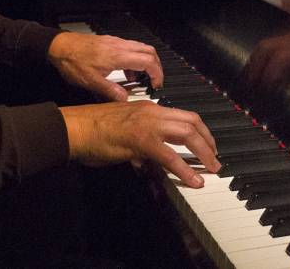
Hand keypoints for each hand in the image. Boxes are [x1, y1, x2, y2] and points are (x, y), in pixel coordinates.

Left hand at [47, 31, 164, 100]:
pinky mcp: (110, 41)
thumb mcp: (91, 82)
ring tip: (137, 79)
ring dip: (145, 62)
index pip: (148, 61)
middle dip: (156, 67)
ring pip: (141, 48)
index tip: (156, 85)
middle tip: (153, 81)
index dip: (157, 74)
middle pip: (149, 51)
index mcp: (118, 56)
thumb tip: (126, 100)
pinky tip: (124, 71)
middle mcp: (120, 46)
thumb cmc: (73, 62)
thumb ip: (110, 91)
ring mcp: (116, 42)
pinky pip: (130, 47)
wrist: (59, 46)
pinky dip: (135, 58)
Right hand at [60, 101, 220, 187]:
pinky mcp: (141, 140)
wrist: (75, 128)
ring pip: (187, 134)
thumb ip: (141, 143)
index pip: (184, 115)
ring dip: (204, 153)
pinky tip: (194, 181)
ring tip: (212, 169)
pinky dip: (185, 169)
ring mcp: (148, 124)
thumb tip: (151, 161)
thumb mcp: (124, 131)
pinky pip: (170, 156)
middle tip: (214, 159)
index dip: (200, 130)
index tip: (207, 144)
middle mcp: (153, 112)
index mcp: (149, 108)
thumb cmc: (92, 130)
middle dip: (208, 141)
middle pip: (192, 121)